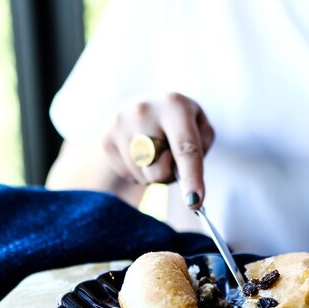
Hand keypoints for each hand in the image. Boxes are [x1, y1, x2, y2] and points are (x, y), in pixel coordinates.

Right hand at [101, 92, 214, 208]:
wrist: (143, 110)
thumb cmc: (180, 125)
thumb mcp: (200, 129)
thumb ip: (201, 152)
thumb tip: (189, 188)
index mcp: (174, 105)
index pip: (185, 149)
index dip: (191, 177)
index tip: (194, 203)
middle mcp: (144, 111)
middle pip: (160, 170)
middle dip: (169, 176)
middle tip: (170, 159)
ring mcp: (121, 125)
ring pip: (144, 177)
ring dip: (154, 175)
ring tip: (154, 152)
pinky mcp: (107, 140)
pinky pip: (129, 176)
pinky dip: (139, 173)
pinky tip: (140, 153)